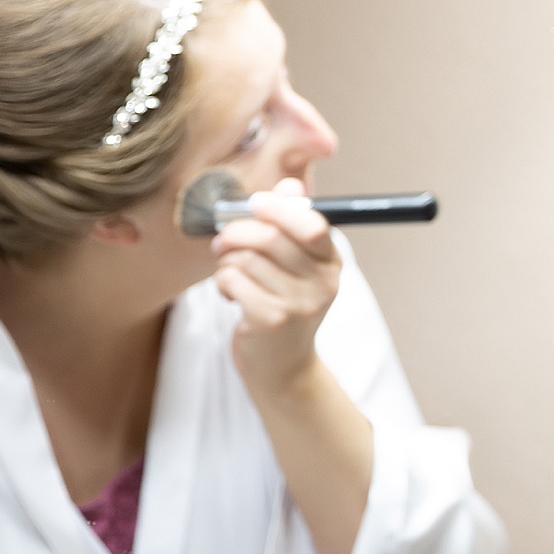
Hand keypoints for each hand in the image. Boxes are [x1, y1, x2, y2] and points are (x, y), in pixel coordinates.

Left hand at [214, 180, 342, 398]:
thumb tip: (290, 184)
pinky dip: (223, 282)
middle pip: (270, 236)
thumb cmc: (284, 308)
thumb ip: (292, 222)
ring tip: (231, 276)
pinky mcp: (271, 320)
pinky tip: (231, 295)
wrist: (282, 368)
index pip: (311, 223)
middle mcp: (322, 284)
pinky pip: (232, 279)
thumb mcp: (296, 266)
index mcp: (331, 263)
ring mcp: (299, 304)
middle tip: (223, 242)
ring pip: (245, 258)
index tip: (255, 205)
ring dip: (227, 263)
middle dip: (237, 232)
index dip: (277, 207)